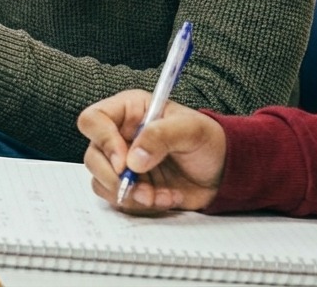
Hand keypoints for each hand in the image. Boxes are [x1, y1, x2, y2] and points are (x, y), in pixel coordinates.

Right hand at [77, 90, 226, 212]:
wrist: (223, 172)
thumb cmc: (208, 141)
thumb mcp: (191, 130)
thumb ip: (161, 136)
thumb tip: (133, 160)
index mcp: (129, 111)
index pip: (94, 120)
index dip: (103, 141)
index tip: (124, 162)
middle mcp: (119, 136)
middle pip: (93, 156)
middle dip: (115, 177)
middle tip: (142, 187)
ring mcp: (123, 163)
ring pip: (100, 181)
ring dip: (130, 194)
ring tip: (159, 194)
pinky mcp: (130, 186)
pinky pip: (118, 199)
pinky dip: (141, 204)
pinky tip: (165, 197)